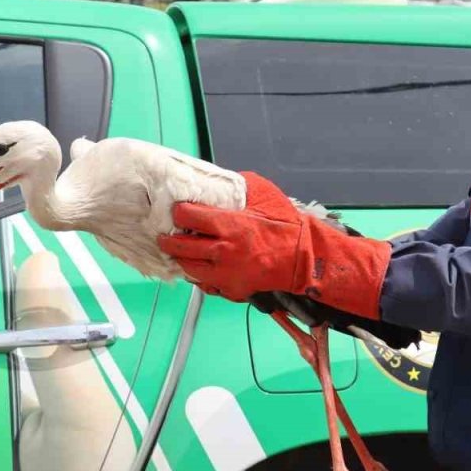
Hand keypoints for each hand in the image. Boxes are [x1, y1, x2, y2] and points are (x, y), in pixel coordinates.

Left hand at [159, 172, 390, 318]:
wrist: (303, 258)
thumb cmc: (286, 226)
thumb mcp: (265, 194)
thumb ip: (241, 186)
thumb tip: (223, 182)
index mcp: (228, 225)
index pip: (187, 216)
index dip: (179, 212)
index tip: (178, 211)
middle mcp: (222, 251)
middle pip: (179, 247)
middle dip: (169, 240)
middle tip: (166, 236)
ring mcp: (225, 274)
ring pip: (188, 269)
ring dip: (182, 259)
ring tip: (182, 252)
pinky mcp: (231, 289)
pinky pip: (206, 285)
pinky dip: (201, 277)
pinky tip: (203, 267)